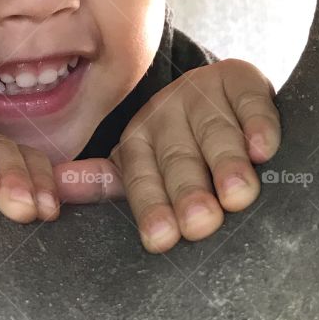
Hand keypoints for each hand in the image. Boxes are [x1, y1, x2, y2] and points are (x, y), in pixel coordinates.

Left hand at [57, 59, 280, 253]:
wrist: (221, 94)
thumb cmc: (181, 149)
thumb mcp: (141, 166)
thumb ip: (103, 182)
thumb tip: (55, 187)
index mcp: (136, 141)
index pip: (140, 178)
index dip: (151, 208)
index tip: (162, 240)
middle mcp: (166, 115)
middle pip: (178, 158)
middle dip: (188, 191)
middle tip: (201, 223)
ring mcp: (202, 94)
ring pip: (214, 132)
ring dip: (225, 163)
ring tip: (237, 195)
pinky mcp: (240, 79)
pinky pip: (249, 100)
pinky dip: (258, 124)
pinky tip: (263, 149)